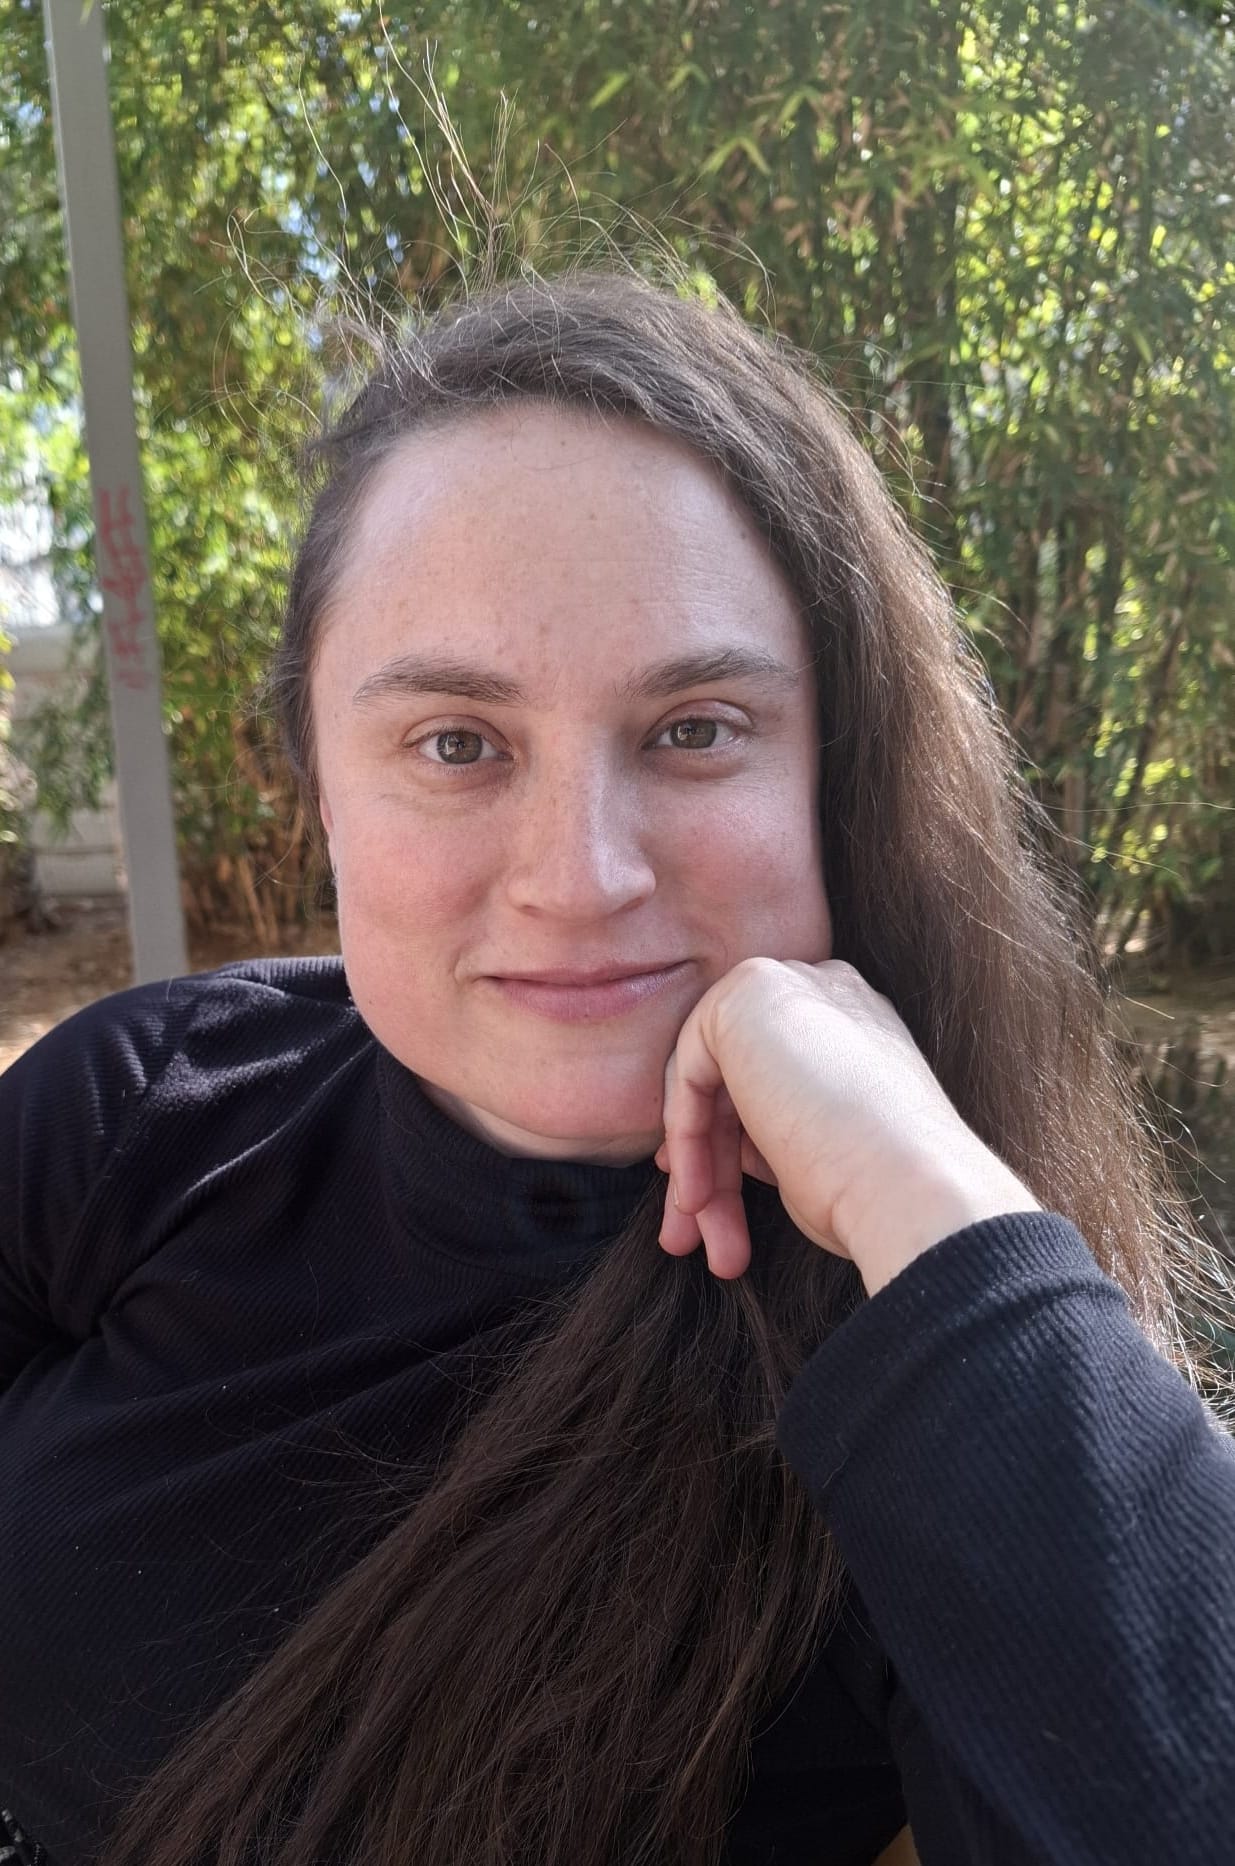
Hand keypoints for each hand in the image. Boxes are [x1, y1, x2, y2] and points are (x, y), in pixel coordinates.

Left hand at [655, 957, 1038, 1290]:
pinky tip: (697, 1199)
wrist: (914, 1190)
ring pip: (710, 1080)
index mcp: (858, 1026)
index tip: (716, 1208)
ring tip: (693, 1245)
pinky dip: (687, 1136)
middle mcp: (827, 993)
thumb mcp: (814, 1157)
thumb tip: (708, 1147)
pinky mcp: (750, 992)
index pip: (774, 1080)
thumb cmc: (880, 1193)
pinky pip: (690, 1069)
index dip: (737, 1147)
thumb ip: (766, 1132)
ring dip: (698, 1167)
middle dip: (711, 1165)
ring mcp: (791, 985)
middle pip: (738, 1081)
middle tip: (701, 1240)